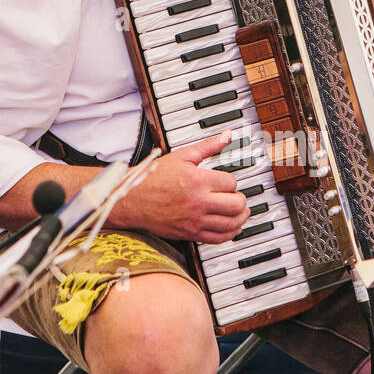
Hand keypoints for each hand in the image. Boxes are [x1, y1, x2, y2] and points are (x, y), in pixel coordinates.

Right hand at [112, 131, 249, 243]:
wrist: (132, 200)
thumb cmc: (153, 178)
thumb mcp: (182, 156)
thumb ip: (208, 146)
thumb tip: (227, 136)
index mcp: (197, 180)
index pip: (231, 183)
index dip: (231, 181)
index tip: (225, 182)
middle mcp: (198, 202)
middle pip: (236, 204)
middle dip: (240, 199)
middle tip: (236, 196)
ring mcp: (195, 220)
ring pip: (232, 223)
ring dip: (240, 217)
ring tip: (240, 211)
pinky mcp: (191, 234)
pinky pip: (219, 238)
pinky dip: (230, 233)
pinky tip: (232, 227)